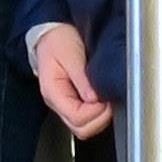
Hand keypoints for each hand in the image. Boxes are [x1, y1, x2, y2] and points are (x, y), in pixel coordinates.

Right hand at [30, 22, 113, 138]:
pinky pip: (86, 118)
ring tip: (107, 98)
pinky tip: (103, 99)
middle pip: (81, 129)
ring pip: (85, 127)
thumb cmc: (58, 40)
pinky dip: (98, 113)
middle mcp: (57, 102)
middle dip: (100, 118)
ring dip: (100, 117)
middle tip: (109, 100)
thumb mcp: (70, 54)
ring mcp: (65, 104)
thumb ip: (82, 78)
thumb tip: (95, 99)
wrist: (51, 33)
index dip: (96, 112)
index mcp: (53, 92)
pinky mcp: (73, 101)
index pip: (76, 117)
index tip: (106, 99)